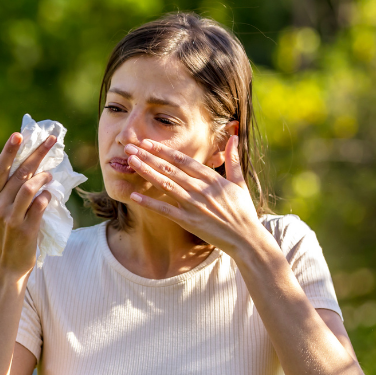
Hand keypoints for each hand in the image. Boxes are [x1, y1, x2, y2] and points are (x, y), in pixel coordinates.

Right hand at [0, 131, 56, 278]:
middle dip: (38, 153)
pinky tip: (49, 195)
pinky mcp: (25, 228)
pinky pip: (39, 205)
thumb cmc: (9, 236)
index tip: (19, 134)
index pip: (0, 169)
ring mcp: (10, 217)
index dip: (9, 151)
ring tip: (51, 175)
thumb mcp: (3, 212)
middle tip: (52, 140)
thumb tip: (34, 168)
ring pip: (30, 187)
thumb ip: (12, 192)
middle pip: (20, 172)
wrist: (8, 267)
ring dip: (44, 177)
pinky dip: (47, 196)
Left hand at [124, 135, 261, 257]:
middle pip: (170, 169)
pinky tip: (134, 195)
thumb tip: (235, 136)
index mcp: (211, 178)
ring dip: (146, 172)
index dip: (164, 150)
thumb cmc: (243, 210)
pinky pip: (165, 210)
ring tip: (131, 162)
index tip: (148, 142)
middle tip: (130, 147)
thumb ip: (233, 159)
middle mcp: (200, 189)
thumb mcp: (240, 182)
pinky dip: (149, 203)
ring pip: (165, 184)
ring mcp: (193, 205)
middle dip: (149, 156)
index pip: (183, 160)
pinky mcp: (188, 221)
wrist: (245, 238)